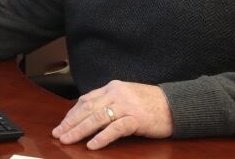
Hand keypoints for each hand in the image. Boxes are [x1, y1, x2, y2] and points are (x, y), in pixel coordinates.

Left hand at [51, 80, 172, 149]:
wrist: (176, 105)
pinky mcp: (137, 119)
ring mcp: (127, 105)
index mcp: (112, 87)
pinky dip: (102, 138)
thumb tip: (89, 113)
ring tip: (68, 140)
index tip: (62, 124)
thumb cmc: (151, 103)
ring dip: (80, 130)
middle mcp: (117, 94)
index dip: (72, 113)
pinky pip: (115, 129)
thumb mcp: (127, 96)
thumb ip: (109, 102)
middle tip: (58, 134)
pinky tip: (92, 145)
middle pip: (88, 109)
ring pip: (97, 118)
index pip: (86, 100)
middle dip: (70, 123)